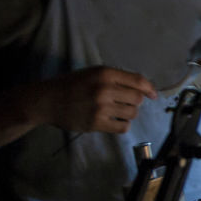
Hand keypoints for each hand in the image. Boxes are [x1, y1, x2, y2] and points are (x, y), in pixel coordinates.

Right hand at [31, 66, 157, 133]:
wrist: (47, 100)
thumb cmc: (72, 85)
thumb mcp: (94, 73)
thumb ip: (117, 78)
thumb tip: (144, 88)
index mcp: (105, 74)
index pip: (138, 81)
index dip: (149, 89)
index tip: (153, 95)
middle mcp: (105, 89)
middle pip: (137, 99)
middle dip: (135, 102)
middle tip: (125, 103)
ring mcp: (100, 107)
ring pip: (132, 113)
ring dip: (129, 113)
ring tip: (117, 111)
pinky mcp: (96, 123)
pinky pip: (122, 127)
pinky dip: (122, 125)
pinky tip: (114, 121)